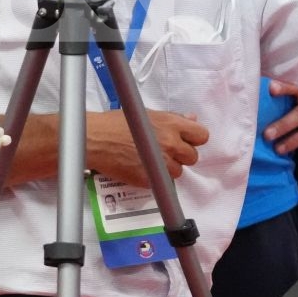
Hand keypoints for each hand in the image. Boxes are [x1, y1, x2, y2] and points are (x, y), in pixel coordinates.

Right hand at [86, 108, 207, 185]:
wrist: (95, 140)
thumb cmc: (117, 123)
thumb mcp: (148, 114)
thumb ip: (173, 119)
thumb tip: (191, 119)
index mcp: (172, 124)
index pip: (202, 135)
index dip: (193, 140)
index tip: (184, 142)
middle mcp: (170, 143)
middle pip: (192, 157)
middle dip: (181, 156)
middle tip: (164, 153)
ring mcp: (161, 163)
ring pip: (178, 172)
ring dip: (168, 169)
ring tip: (150, 161)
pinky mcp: (150, 179)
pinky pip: (161, 182)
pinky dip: (154, 178)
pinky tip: (141, 168)